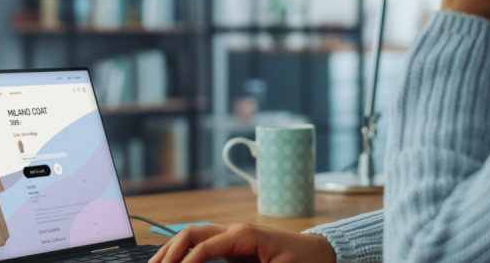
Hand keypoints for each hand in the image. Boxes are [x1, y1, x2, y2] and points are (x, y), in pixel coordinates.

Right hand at [149, 223, 336, 262]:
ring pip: (193, 236)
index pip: (204, 246)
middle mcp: (234, 230)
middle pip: (191, 233)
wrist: (320, 253)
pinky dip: (185, 253)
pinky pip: (202, 245)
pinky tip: (174, 262)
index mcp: (244, 234)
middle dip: (170, 251)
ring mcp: (232, 235)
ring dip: (173, 249)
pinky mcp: (233, 245)